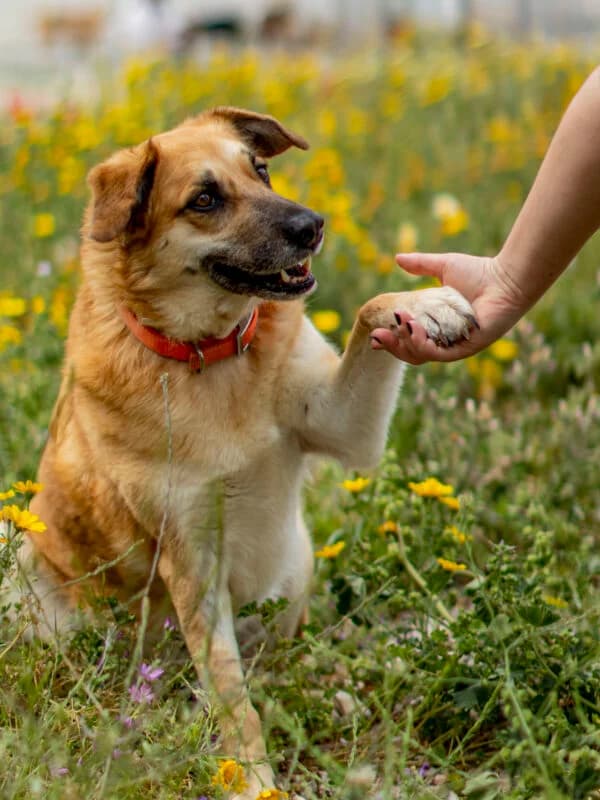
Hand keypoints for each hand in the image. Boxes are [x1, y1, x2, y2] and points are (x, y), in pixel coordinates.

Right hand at [371, 252, 525, 363]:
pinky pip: (438, 354)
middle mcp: (444, 341)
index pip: (409, 340)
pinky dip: (422, 344)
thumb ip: (420, 265)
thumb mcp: (443, 267)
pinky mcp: (466, 349)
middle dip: (391, 346)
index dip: (390, 339)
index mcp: (437, 327)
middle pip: (410, 353)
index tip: (375, 331)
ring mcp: (455, 347)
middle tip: (377, 334)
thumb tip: (397, 258)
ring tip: (401, 323)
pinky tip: (413, 329)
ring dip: (406, 342)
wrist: (506, 278)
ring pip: (421, 356)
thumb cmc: (480, 272)